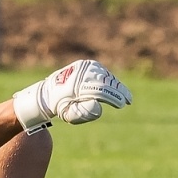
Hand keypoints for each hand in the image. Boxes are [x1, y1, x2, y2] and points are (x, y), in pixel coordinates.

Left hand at [12, 60, 131, 131]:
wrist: (49, 91)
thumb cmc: (61, 106)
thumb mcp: (69, 114)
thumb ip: (83, 113)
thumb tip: (97, 104)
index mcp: (76, 85)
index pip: (101, 91)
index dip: (114, 98)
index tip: (122, 104)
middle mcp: (81, 72)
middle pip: (107, 82)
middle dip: (119, 91)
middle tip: (128, 100)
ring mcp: (84, 66)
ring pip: (107, 75)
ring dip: (116, 85)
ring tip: (124, 95)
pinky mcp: (87, 63)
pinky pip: (103, 71)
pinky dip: (111, 79)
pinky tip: (116, 87)